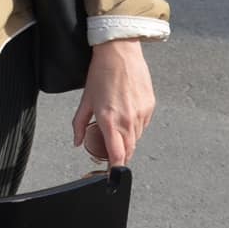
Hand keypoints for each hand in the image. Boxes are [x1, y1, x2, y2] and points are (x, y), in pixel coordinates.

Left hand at [72, 39, 154, 165]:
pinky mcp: (150, 106)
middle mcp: (128, 120)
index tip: (111, 175)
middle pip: (129, 151)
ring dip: (127, 140)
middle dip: (120, 156)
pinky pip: (143, 125)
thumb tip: (78, 141)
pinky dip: (135, 126)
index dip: (114, 169)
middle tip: (111, 153)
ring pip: (136, 138)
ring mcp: (141, 114)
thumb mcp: (85, 100)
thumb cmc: (101, 74)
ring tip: (117, 127)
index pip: (117, 155)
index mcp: (110, 120)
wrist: (120, 52)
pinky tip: (126, 114)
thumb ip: (80, 124)